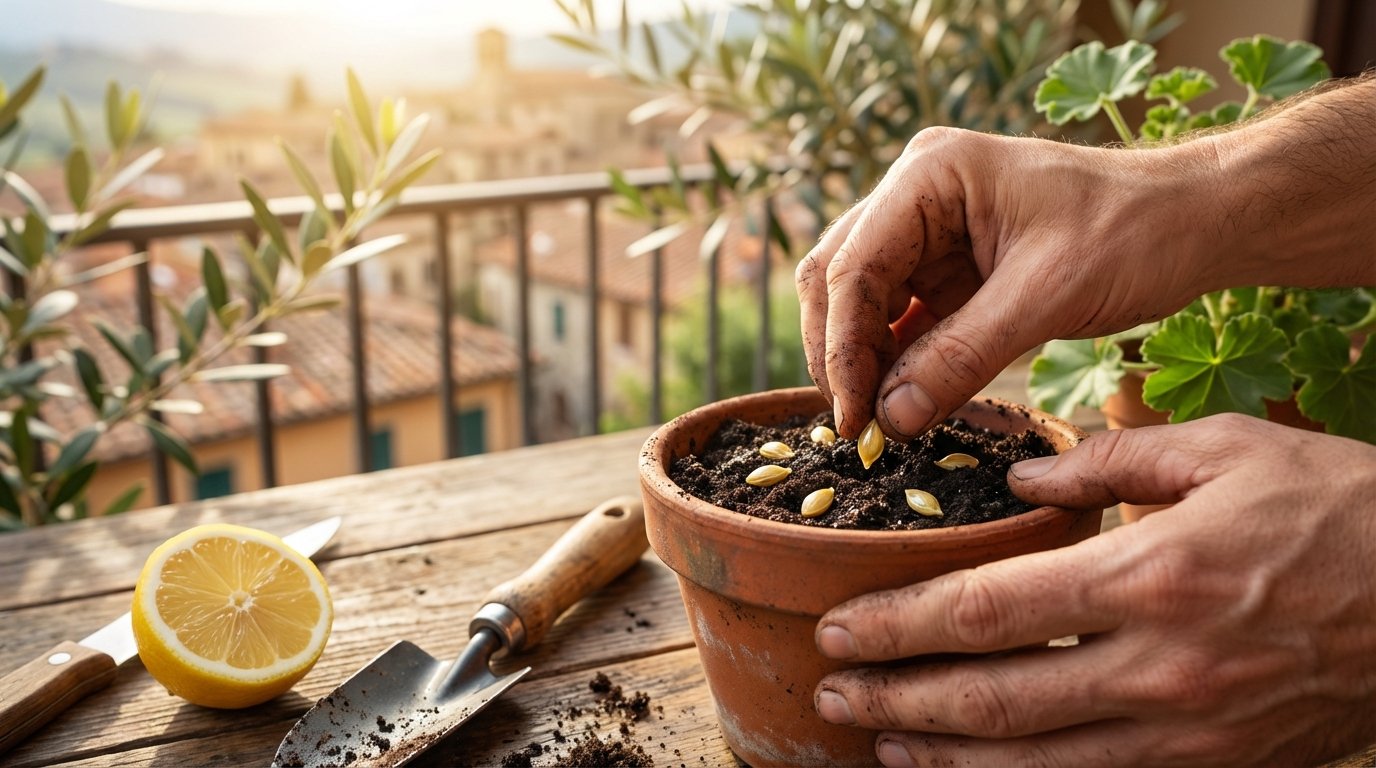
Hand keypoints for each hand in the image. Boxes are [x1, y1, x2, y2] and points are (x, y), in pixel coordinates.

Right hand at [795, 127, 1219, 438]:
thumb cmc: (1134, 232)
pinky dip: (897, 361)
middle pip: (838, 278)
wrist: (1195, 221)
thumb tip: (890, 420)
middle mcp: (916, 193)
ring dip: (864, 361)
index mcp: (930, 174)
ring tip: (879, 422)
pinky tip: (902, 404)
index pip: (852, 265)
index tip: (853, 417)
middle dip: (842, 354)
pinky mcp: (948, 265)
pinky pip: (901, 317)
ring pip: (861, 301)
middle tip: (857, 426)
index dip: (842, 347)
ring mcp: (928, 228)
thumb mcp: (1047, 297)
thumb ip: (962, 357)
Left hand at [812, 415, 1375, 766]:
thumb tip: (1024, 480)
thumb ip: (1111, 461)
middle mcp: (1159, 667)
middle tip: (831, 691)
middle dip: (897, 698)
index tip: (840, 625)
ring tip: (880, 743)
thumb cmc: (1340, 509)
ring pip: (1036, 762)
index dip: (900, 623)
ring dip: (944, 756)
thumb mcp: (1228, 450)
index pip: (987, 609)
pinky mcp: (1219, 765)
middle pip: (992, 697)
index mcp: (1151, 576)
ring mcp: (1188, 731)